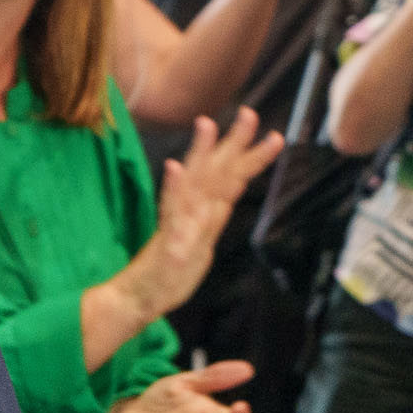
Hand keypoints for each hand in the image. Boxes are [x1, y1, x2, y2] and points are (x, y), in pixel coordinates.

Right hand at [138, 109, 280, 304]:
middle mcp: (190, 212)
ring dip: (200, 153)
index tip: (275, 136)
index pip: (231, 181)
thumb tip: (226, 198)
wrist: (137, 299)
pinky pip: (169, 214)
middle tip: (250, 113)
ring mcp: (177, 224)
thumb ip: (212, 220)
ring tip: (207, 124)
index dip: (253, 159)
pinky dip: (173, 189)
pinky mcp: (164, 242)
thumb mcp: (202, 248)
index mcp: (202, 214)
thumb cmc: (169, 275)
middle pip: (216, 171)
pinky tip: (174, 168)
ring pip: (192, 183)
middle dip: (235, 143)